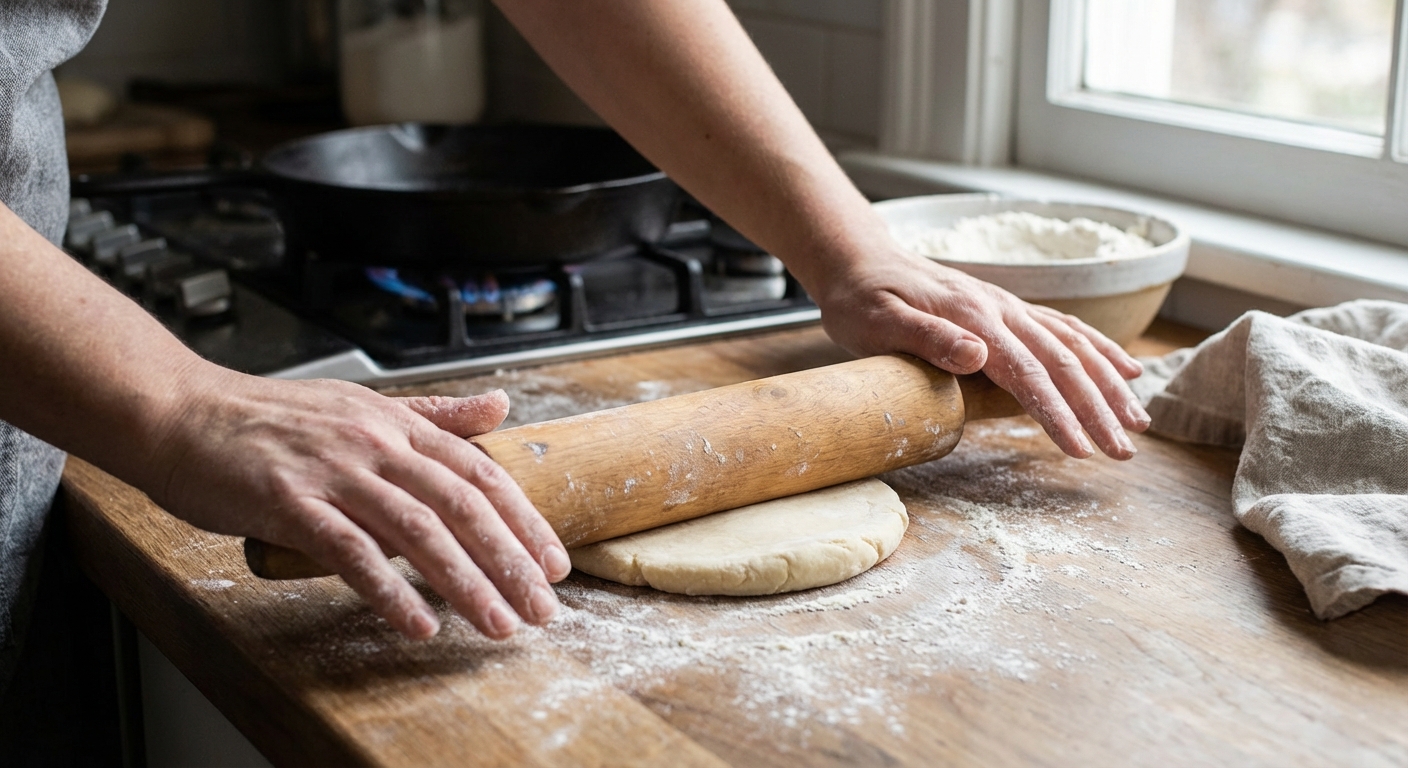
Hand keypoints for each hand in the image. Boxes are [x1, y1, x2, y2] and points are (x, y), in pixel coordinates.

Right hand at [142, 366, 570, 639]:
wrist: (180, 412)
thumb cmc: (269, 417)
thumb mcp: (363, 405)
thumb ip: (434, 413)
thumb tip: (499, 405)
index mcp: (398, 425)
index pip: (480, 473)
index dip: (523, 520)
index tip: (554, 563)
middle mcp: (376, 444)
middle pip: (461, 505)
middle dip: (510, 561)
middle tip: (542, 609)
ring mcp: (334, 472)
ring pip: (417, 531)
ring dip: (465, 582)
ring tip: (498, 624)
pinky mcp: (289, 502)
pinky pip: (349, 553)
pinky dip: (388, 590)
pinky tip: (417, 623)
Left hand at [812, 245, 1150, 459]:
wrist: (858, 259)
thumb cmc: (861, 298)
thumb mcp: (877, 322)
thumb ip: (926, 337)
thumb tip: (979, 355)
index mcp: (972, 318)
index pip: (1026, 372)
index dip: (1057, 412)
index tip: (1081, 449)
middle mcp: (1001, 310)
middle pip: (1062, 362)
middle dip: (1098, 409)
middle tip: (1124, 452)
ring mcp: (1008, 308)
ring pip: (1073, 345)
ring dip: (1109, 384)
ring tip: (1138, 421)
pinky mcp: (1008, 310)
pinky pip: (1064, 328)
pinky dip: (1099, 349)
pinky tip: (1126, 369)